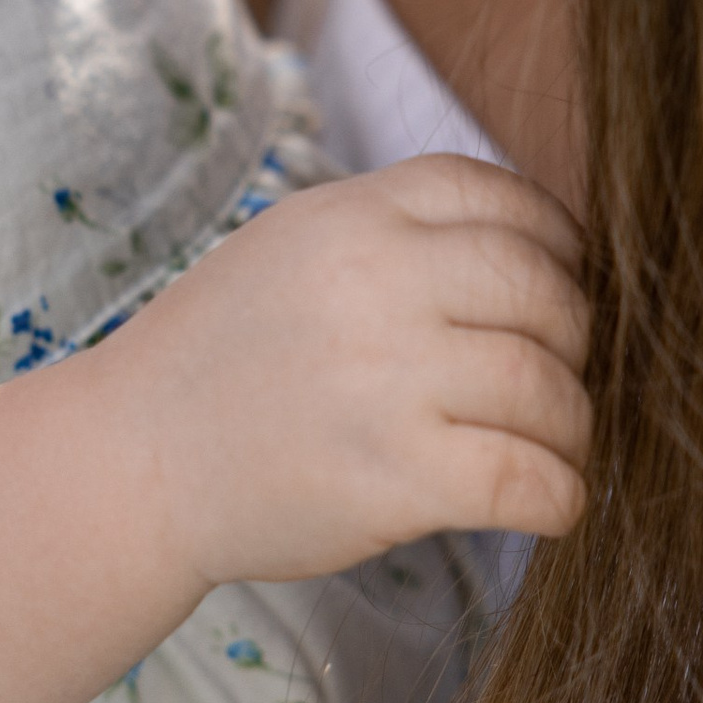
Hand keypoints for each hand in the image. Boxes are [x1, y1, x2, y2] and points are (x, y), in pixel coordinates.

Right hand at [143, 151, 591, 591]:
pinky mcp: (394, 477)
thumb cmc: (216, 360)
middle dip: (572, 339)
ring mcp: (385, 381)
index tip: (554, 288)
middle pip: (544, 292)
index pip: (504, 199)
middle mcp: (375, 285)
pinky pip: (530, 481)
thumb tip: (530, 252)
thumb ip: (391, 234)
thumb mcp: (287, 248)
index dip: (555, 244)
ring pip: (551, 390)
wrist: (131, 461)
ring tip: (549, 447)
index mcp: (352, 218)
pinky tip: (546, 504)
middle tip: (549, 378)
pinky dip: (561, 497)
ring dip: (571, 427)